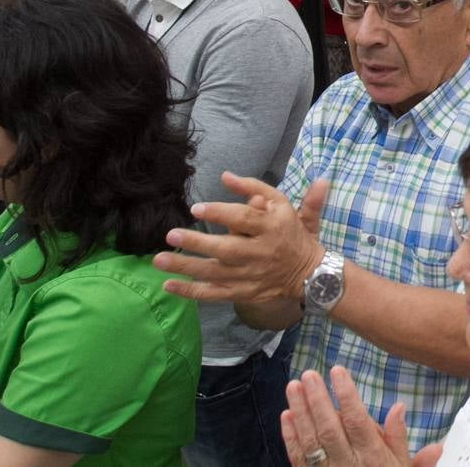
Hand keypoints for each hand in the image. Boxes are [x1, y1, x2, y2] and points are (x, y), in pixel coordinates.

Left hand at [153, 173, 328, 302]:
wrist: (310, 272)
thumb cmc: (291, 232)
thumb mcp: (282, 204)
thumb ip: (255, 187)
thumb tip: (226, 175)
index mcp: (271, 227)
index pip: (243, 220)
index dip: (219, 214)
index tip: (196, 209)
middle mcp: (260, 253)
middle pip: (226, 249)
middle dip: (197, 244)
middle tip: (171, 235)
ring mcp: (250, 276)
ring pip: (215, 274)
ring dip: (186, 268)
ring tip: (159, 260)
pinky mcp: (243, 292)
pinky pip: (214, 294)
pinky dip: (191, 292)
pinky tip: (168, 285)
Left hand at [281, 366, 430, 466]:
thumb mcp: (403, 466)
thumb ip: (400, 438)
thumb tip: (399, 407)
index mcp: (372, 457)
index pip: (357, 421)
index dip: (346, 395)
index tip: (338, 372)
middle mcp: (348, 464)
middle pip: (329, 428)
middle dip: (317, 400)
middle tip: (309, 375)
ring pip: (310, 441)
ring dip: (300, 412)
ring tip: (293, 386)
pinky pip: (298, 459)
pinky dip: (290, 437)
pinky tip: (286, 416)